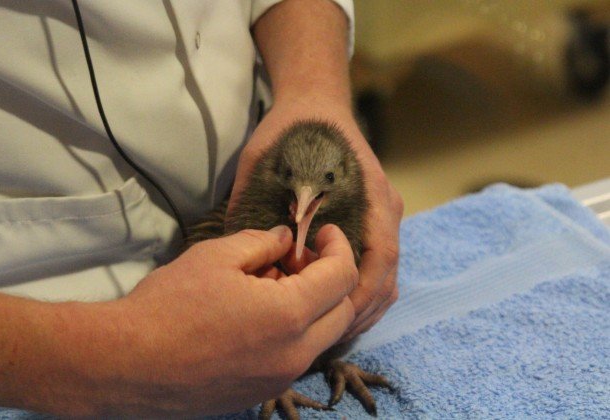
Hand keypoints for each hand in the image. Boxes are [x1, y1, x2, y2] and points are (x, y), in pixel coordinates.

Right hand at [95, 224, 356, 416]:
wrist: (127, 365)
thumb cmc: (169, 305)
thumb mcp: (216, 257)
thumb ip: (261, 243)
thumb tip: (285, 239)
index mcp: (289, 315)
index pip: (342, 277)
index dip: (339, 247)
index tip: (323, 232)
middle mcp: (295, 353)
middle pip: (343, 311)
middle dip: (333, 278)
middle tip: (299, 259)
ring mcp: (280, 378)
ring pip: (321, 335)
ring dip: (313, 305)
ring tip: (271, 284)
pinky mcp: (262, 392)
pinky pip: (296, 356)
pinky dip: (294, 331)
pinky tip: (258, 316)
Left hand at [229, 98, 402, 342]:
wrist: (315, 104)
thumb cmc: (290, 134)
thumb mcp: (265, 165)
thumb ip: (260, 207)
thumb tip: (245, 260)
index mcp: (368, 193)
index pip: (380, 255)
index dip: (360, 293)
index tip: (332, 316)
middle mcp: (384, 207)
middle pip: (388, 274)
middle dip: (361, 311)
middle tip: (327, 339)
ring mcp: (383, 214)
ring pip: (387, 275)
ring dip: (363, 306)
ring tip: (330, 331)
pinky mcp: (374, 219)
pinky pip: (378, 265)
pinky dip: (361, 291)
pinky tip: (333, 305)